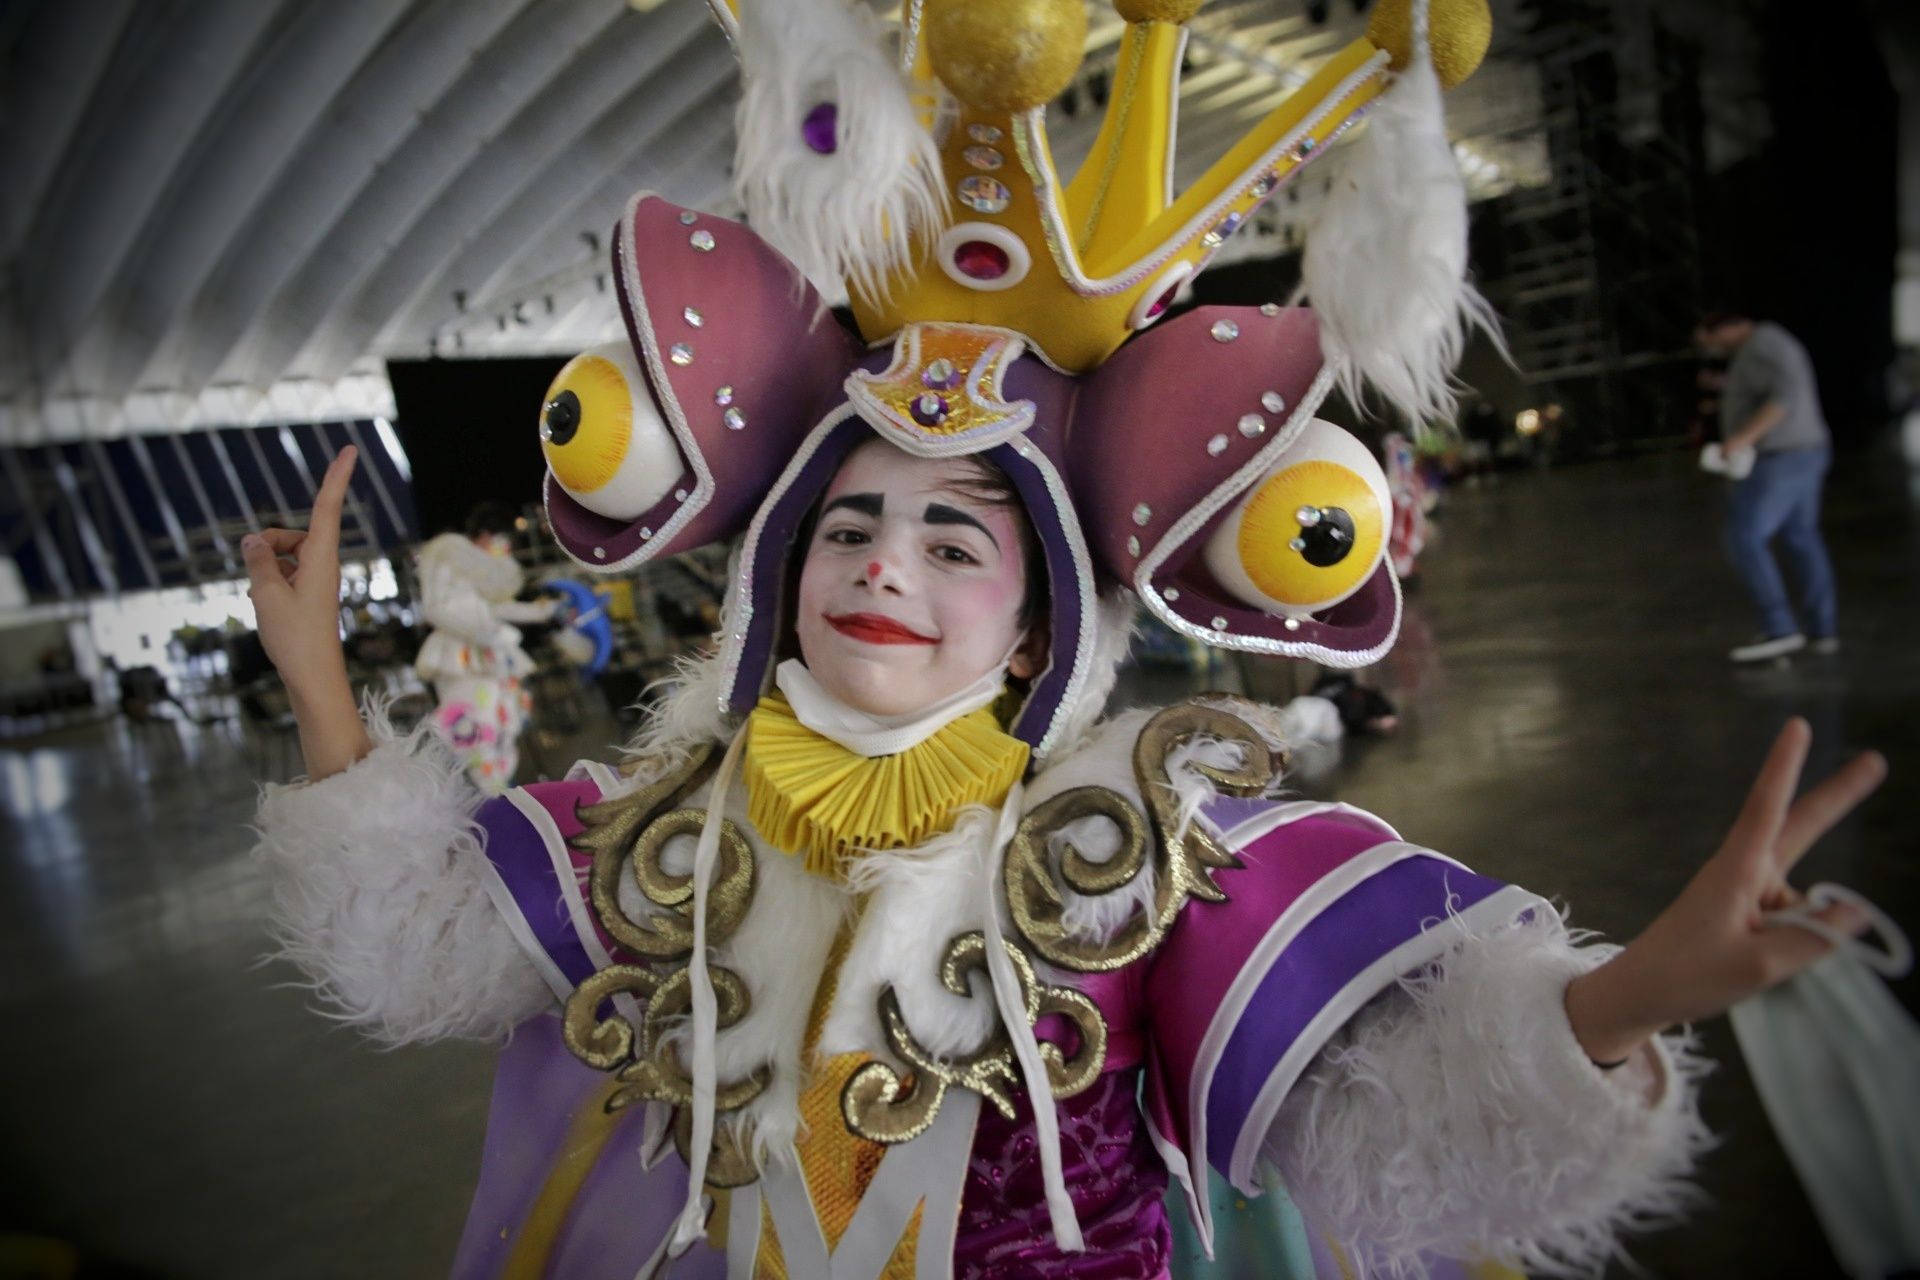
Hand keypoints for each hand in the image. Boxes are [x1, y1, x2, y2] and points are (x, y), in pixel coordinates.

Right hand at [244, 447, 355, 683]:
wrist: (312, 677)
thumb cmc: (295, 637)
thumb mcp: (266, 594)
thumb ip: (257, 560)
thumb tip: (253, 539)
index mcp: (321, 558)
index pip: (327, 507)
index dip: (336, 477)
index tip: (350, 450)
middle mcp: (322, 565)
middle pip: (290, 534)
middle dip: (268, 544)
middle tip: (258, 576)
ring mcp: (316, 580)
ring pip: (282, 556)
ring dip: (264, 569)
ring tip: (265, 602)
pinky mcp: (308, 595)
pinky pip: (281, 576)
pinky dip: (267, 585)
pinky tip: (264, 608)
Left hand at [1564, 719, 1886, 1064]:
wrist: (1640, 994)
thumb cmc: (1688, 976)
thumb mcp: (1759, 966)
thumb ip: (1813, 938)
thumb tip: (1853, 911)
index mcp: (1738, 869)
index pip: (1767, 807)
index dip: (1784, 766)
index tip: (1797, 726)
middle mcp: (1744, 871)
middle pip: (1799, 828)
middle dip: (1837, 797)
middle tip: (1876, 761)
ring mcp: (1746, 891)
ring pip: (1801, 904)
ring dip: (1796, 935)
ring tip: (1741, 963)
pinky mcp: (1746, 911)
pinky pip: (1788, 922)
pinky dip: (1787, 945)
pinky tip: (1752, 965)